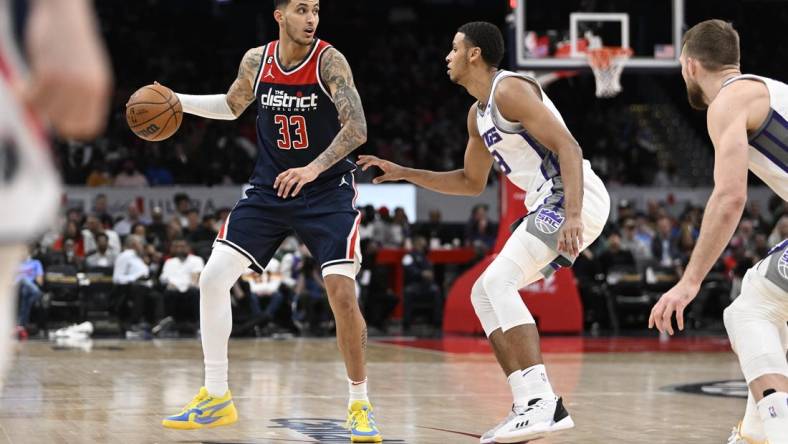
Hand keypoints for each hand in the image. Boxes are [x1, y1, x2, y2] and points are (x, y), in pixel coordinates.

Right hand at [23, 0, 110, 138]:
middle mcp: (87, 89)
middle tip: (43, 102)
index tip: (59, 120)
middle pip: (65, 125)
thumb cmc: (73, 43)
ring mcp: (68, 82)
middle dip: (51, 118)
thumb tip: (66, 126)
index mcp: (99, 89)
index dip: (72, 128)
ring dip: (35, 104)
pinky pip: (31, 98)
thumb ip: (81, 96)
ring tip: (33, 88)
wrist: (64, 14)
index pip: (89, 127)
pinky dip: (22, 95)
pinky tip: (20, 85)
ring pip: (46, 112)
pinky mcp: (48, 73)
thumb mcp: (86, 71)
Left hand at [274, 165, 319, 197]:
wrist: (312, 169)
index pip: (280, 176)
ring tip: (284, 196)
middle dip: (280, 189)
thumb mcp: (293, 171)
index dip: (277, 182)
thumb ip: (285, 174)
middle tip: (279, 195)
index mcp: (289, 171)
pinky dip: (295, 191)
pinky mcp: (304, 179)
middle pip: (284, 181)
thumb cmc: (302, 172)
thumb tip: (276, 178)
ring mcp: (298, 176)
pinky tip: (292, 195)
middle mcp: (293, 172)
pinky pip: (298, 186)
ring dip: (286, 191)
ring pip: (289, 184)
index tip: (274, 188)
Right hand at [357, 155, 406, 183]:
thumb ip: (381, 179)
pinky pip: (375, 161)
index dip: (367, 164)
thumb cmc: (397, 174)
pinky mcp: (384, 164)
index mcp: (383, 163)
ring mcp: (383, 162)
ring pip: (373, 159)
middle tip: (357, 162)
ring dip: (366, 159)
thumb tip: (373, 182)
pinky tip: (367, 165)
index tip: (363, 169)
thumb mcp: (389, 177)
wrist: (403, 172)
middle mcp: (382, 161)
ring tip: (359, 161)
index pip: (372, 161)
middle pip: (371, 157)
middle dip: (364, 159)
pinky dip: (370, 162)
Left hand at [557, 214, 582, 256]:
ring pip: (574, 240)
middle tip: (572, 256)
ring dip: (575, 248)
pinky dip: (580, 242)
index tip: (565, 253)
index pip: (561, 240)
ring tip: (576, 254)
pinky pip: (580, 236)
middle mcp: (567, 230)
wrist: (573, 216)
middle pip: (568, 242)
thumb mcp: (562, 232)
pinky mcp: (579, 228)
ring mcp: (574, 229)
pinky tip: (580, 247)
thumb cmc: (567, 226)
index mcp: (562, 232)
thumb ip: (560, 241)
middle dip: (570, 250)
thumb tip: (558, 250)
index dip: (563, 247)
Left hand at [648, 282, 698, 334]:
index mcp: (662, 299)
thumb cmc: (682, 290)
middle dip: (659, 325)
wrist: (690, 282)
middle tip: (663, 331)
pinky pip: (678, 315)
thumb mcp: (671, 296)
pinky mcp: (681, 303)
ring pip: (666, 317)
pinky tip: (681, 328)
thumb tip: (665, 313)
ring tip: (671, 332)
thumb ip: (667, 303)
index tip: (650, 327)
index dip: (651, 319)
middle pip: (657, 315)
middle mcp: (665, 300)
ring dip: (667, 326)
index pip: (653, 311)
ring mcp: (673, 301)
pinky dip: (679, 323)